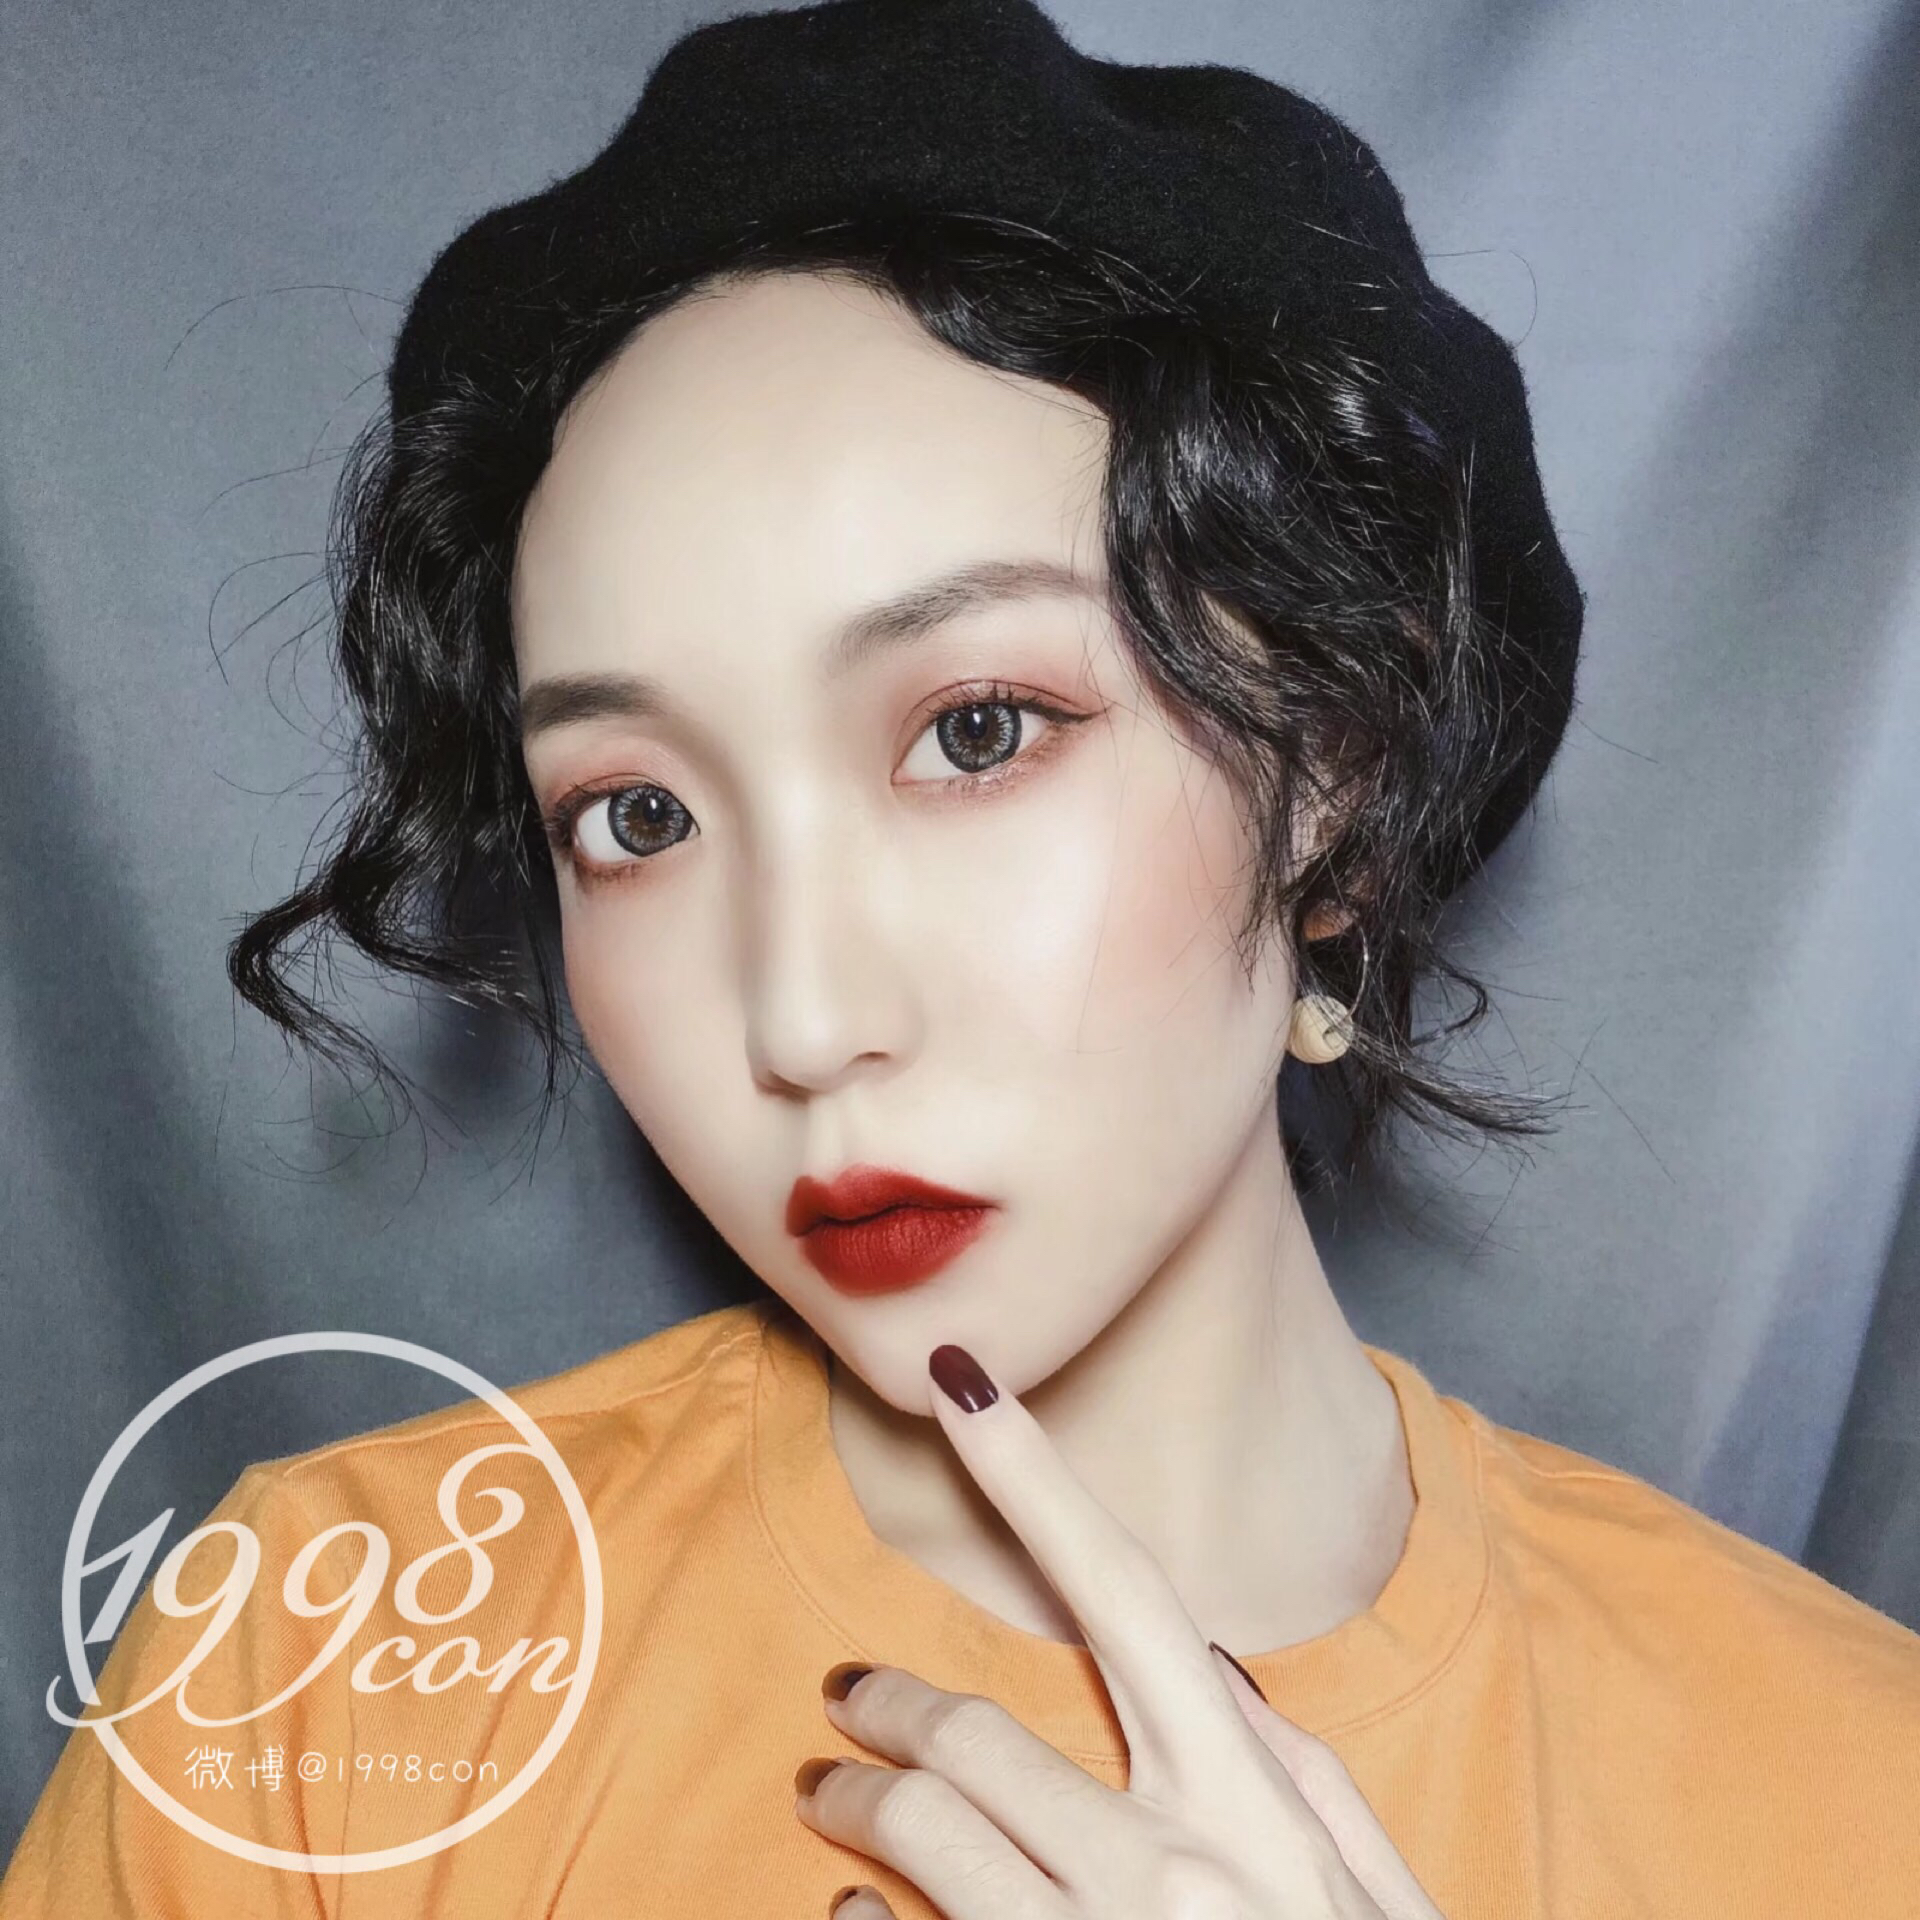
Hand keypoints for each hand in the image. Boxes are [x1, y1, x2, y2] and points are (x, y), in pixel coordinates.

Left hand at [792, 1342, 1447, 1919]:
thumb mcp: (1380, 1902)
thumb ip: (1300, 1776)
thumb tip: (1210, 1672)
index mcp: (1252, 1806)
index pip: (1124, 1592)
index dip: (1033, 1472)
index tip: (959, 1379)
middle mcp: (1167, 1875)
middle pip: (971, 1744)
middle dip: (884, 1704)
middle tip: (842, 1696)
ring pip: (919, 1845)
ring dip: (848, 1808)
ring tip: (822, 1800)